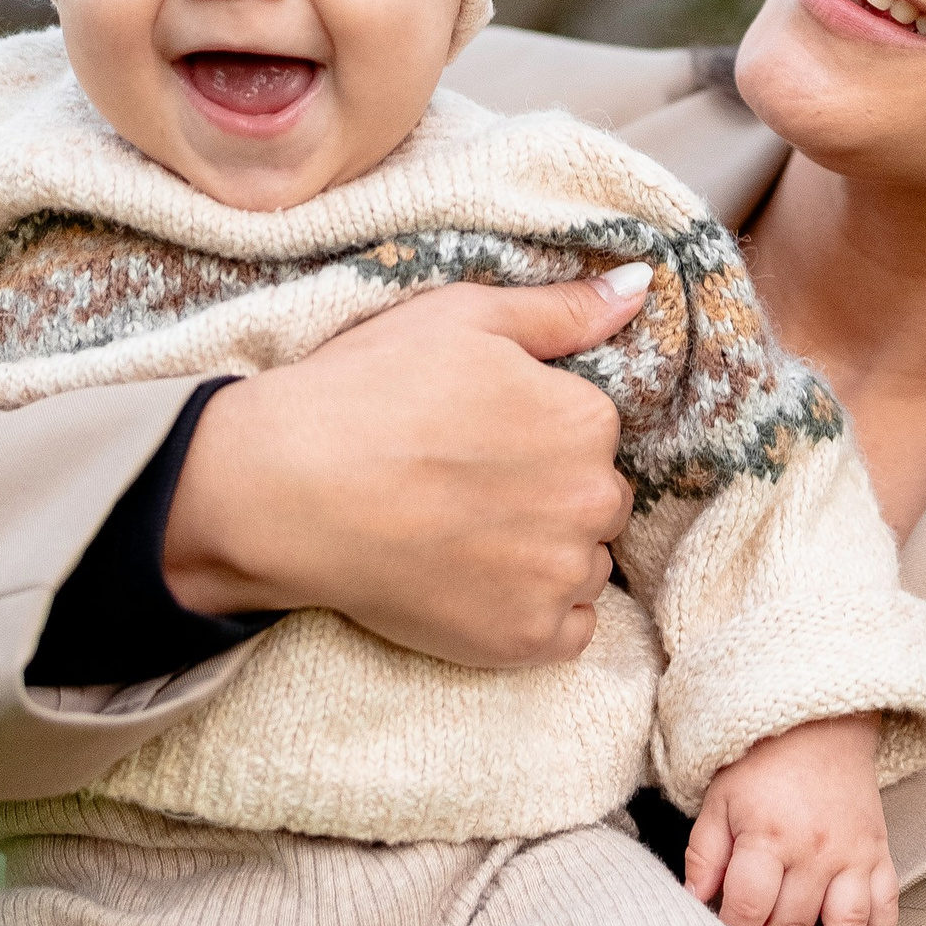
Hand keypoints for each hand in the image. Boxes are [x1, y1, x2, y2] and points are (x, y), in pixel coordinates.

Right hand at [161, 271, 648, 667]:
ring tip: (464, 536)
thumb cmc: (367, 390)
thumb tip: (639, 287)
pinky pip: (569, 630)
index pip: (592, 433)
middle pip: (596, 501)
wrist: (286, 488)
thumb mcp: (462, 316)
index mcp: (585, 418)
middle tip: (466, 489)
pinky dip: (537, 614)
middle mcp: (591, 498)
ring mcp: (560, 574)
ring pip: (583, 564)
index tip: (477, 439)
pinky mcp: (527, 638)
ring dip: (546, 555)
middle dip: (550, 495)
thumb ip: (562, 310)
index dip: (535, 434)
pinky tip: (479, 586)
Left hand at [685, 713, 896, 925]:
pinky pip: (886, 902)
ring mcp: (852, 854)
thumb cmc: (762, 763)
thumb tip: (693, 904)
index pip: (748, 906)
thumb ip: (706, 854)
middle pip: (792, 924)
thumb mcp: (719, 800)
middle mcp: (814, 851)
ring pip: (847, 925)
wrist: (820, 722)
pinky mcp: (878, 851)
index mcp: (768, 837)